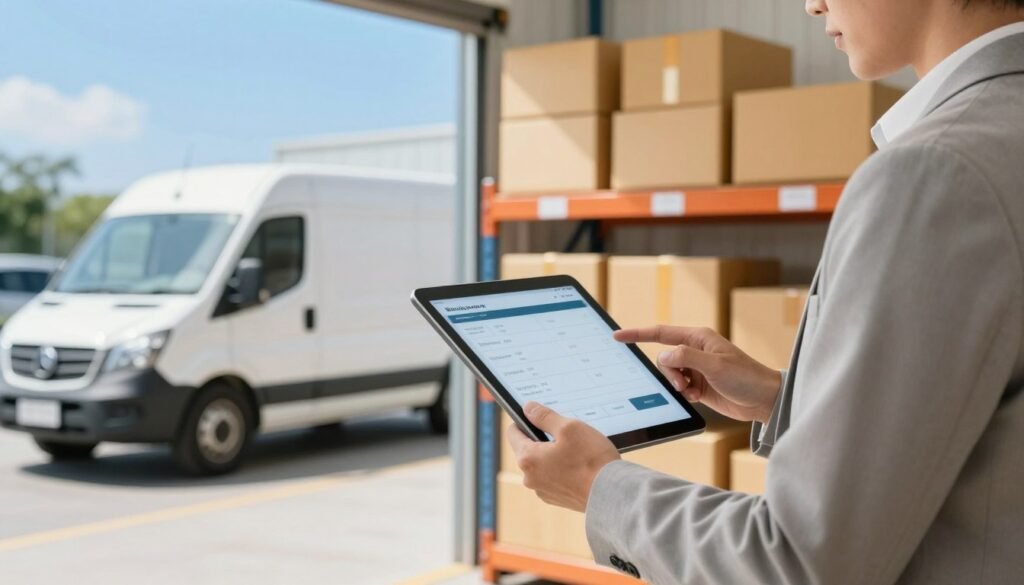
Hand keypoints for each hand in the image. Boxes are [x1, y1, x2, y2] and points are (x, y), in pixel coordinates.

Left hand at [506, 401, 620, 512]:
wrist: (612, 494)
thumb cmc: (591, 460)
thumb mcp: (569, 427)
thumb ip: (544, 416)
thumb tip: (528, 408)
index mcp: (527, 459)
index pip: (513, 433)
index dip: (524, 420)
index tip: (539, 417)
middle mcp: (530, 478)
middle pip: (528, 449)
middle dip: (543, 439)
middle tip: (566, 434)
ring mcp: (543, 491)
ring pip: (543, 464)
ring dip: (554, 455)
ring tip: (577, 451)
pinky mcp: (557, 499)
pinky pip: (554, 477)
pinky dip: (563, 470)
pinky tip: (581, 466)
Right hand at [614, 326, 781, 423]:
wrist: (764, 400)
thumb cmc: (746, 378)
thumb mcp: (715, 366)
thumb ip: (687, 358)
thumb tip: (663, 356)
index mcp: (698, 338)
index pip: (661, 333)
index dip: (637, 334)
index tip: (617, 336)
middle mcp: (695, 350)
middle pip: (664, 358)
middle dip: (668, 373)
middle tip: (682, 384)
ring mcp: (697, 368)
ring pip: (669, 373)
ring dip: (676, 385)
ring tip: (692, 391)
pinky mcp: (699, 384)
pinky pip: (678, 387)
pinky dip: (683, 394)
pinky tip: (697, 397)